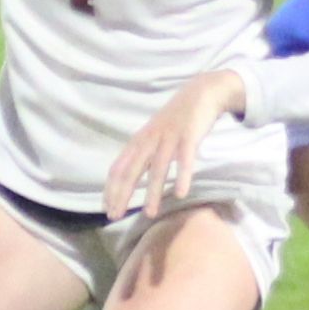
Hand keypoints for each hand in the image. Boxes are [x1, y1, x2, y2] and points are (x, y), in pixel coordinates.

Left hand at [103, 70, 244, 219]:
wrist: (201, 92)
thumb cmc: (176, 119)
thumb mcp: (153, 133)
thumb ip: (142, 153)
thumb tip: (128, 177)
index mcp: (139, 140)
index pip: (118, 168)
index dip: (111, 188)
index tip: (107, 208)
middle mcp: (150, 139)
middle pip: (132, 170)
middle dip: (122, 194)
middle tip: (116, 216)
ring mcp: (169, 137)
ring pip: (158, 168)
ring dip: (153, 192)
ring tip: (150, 214)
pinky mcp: (190, 136)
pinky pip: (185, 159)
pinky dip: (182, 176)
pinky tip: (181, 193)